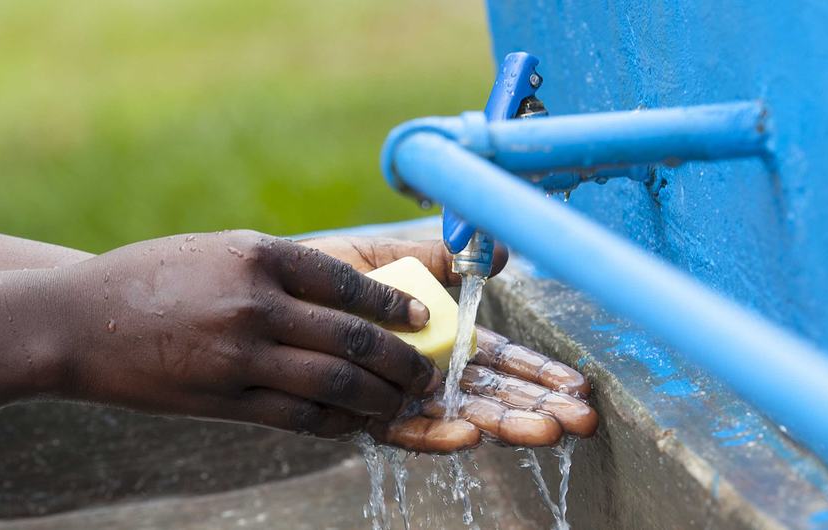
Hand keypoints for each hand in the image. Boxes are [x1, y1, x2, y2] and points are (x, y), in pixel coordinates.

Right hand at [53, 231, 442, 438]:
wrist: (79, 322)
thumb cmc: (154, 277)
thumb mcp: (219, 251)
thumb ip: (279, 270)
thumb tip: (348, 297)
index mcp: (256, 255)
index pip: (346, 282)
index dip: (394, 304)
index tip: (421, 317)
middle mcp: (253, 303)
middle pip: (352, 339)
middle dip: (401, 361)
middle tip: (426, 372)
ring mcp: (238, 355)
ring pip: (333, 384)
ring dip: (378, 398)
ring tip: (401, 402)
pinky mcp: (223, 399)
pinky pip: (296, 416)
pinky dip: (334, 422)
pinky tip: (353, 422)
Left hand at [301, 236, 595, 451]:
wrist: (249, 297)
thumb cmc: (316, 274)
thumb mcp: (379, 258)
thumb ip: (433, 258)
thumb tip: (498, 256)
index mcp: (433, 335)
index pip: (496, 359)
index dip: (537, 373)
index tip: (577, 386)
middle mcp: (418, 372)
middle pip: (488, 395)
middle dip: (534, 408)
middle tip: (578, 422)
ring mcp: (391, 397)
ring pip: (454, 416)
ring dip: (500, 425)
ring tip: (543, 431)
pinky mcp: (356, 417)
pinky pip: (399, 431)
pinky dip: (434, 433)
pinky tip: (468, 432)